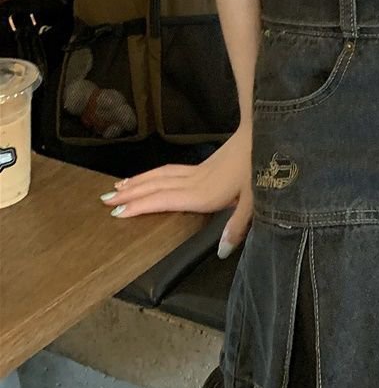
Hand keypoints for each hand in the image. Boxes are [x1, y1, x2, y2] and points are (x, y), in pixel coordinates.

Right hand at [99, 125, 253, 258]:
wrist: (265, 136)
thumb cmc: (261, 169)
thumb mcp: (255, 202)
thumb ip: (236, 227)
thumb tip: (221, 252)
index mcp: (203, 194)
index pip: (163, 200)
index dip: (139, 206)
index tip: (117, 213)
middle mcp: (194, 182)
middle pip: (155, 186)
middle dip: (129, 193)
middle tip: (103, 200)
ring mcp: (198, 172)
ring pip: (160, 175)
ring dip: (137, 181)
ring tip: (117, 187)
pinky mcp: (204, 166)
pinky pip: (170, 170)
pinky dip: (154, 174)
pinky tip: (150, 177)